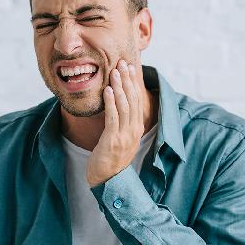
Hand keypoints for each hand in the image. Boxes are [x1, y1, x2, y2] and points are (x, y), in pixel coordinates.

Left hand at [86, 60, 144, 186]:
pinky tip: (107, 91)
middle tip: (122, 64)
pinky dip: (111, 103)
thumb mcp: (120, 138)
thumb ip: (121, 122)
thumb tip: (117, 103)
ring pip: (124, 106)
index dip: (134, 83)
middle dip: (127, 80)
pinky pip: (113, 118)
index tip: (129, 67)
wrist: (107, 181)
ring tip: (114, 73)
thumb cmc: (110, 158)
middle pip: (133, 100)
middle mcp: (134, 131)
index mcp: (137, 128)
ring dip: (119, 88)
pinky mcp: (113, 141)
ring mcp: (125, 136)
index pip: (138, 100)